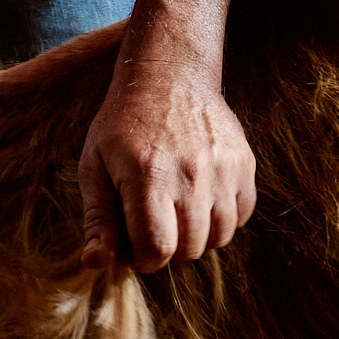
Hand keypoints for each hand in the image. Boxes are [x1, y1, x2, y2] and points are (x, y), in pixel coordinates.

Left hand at [78, 63, 256, 270]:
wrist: (170, 76)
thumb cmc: (124, 124)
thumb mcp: (95, 166)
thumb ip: (98, 218)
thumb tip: (97, 263)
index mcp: (148, 178)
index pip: (158, 250)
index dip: (145, 260)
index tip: (137, 247)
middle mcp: (191, 175)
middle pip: (190, 249)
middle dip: (170, 249)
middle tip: (155, 225)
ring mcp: (223, 169)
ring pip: (220, 237)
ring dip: (198, 236)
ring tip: (179, 213)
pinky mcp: (244, 163)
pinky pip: (242, 215)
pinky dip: (223, 218)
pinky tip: (203, 201)